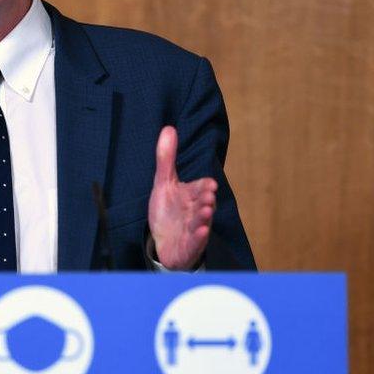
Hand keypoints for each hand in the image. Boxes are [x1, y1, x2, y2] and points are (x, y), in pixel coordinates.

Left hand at [148, 126, 215, 269]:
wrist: (165, 242)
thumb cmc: (168, 211)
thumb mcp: (163, 183)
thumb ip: (166, 158)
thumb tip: (168, 128)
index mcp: (191, 195)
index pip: (201, 187)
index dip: (205, 186)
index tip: (209, 184)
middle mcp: (196, 210)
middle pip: (203, 203)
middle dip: (206, 199)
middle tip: (208, 196)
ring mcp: (194, 228)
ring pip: (201, 221)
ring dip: (204, 217)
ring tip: (206, 212)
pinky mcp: (189, 245)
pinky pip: (196, 241)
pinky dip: (199, 237)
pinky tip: (202, 232)